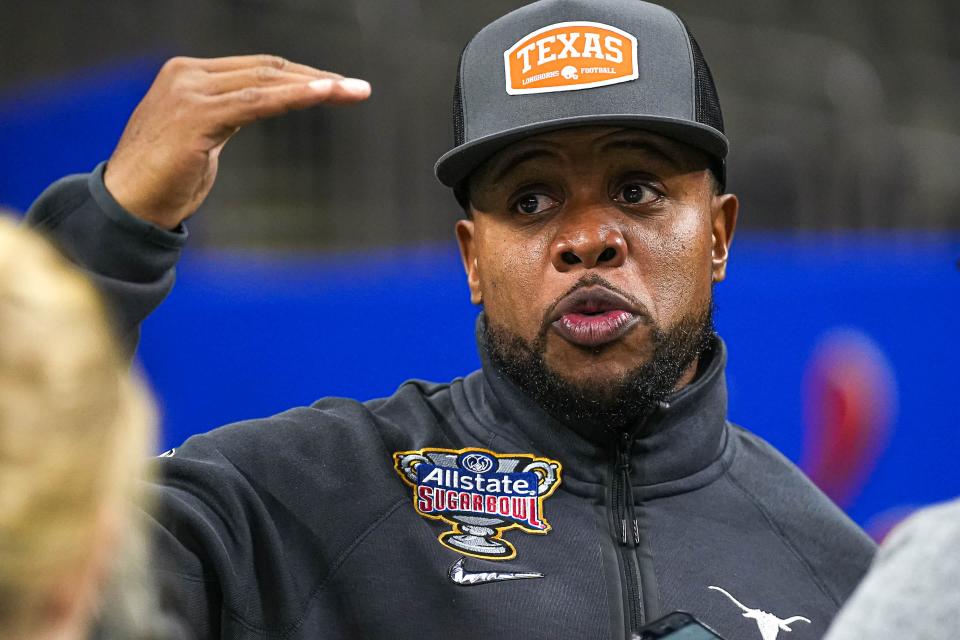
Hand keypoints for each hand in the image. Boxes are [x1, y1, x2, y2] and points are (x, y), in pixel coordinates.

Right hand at [103, 55, 369, 229]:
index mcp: (188, 74)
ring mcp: (189, 92)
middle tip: (358, 88)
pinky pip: (257, 103)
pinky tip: (324, 94)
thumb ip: (227, 114)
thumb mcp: (202, 137)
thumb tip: (259, 107)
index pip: (257, 68)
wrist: (126, 208)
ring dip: (317, 86)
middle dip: (318, 78)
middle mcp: (187, 75)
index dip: (301, 76)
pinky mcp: (196, 117)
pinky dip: (294, 97)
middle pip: (267, 70)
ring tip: (355, 90)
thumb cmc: (164, 181)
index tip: (338, 86)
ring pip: (266, 82)